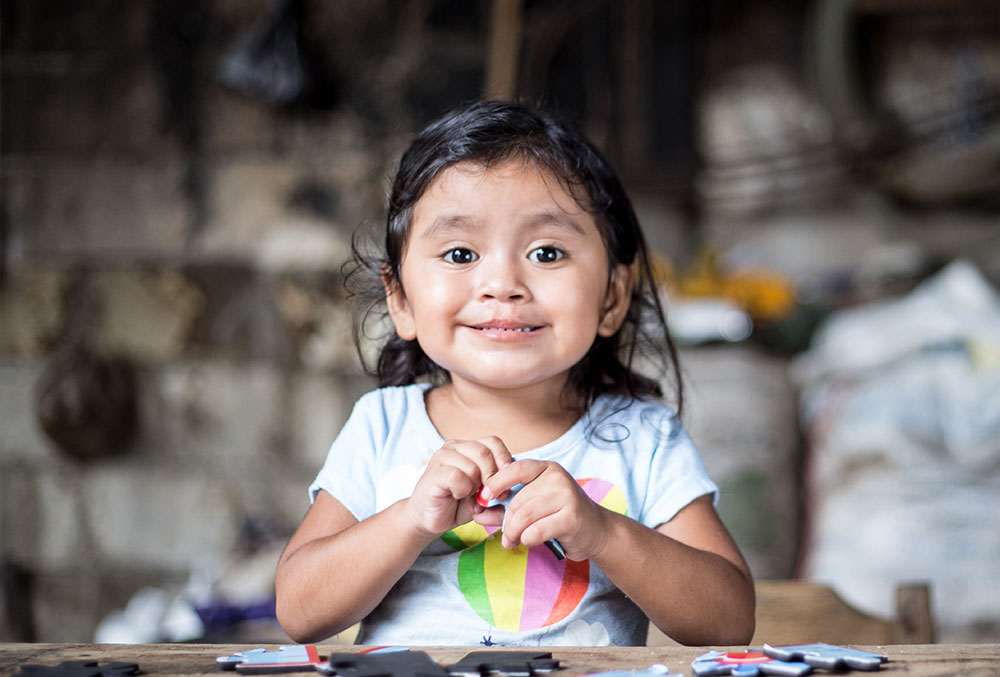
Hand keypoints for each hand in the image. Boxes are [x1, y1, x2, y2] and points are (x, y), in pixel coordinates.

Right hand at [404, 436, 512, 537]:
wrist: (430, 518)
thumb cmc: (458, 504)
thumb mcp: (486, 498)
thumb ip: (501, 493)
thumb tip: (513, 495)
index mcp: (469, 447)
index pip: (494, 442)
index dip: (504, 461)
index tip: (506, 483)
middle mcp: (455, 447)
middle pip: (485, 454)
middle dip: (492, 479)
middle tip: (487, 496)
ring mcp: (443, 457)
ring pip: (473, 467)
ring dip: (474, 488)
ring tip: (467, 497)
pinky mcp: (434, 472)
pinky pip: (458, 477)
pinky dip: (462, 491)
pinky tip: (456, 495)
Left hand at [478, 460, 610, 559]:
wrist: (596, 530)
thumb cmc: (558, 516)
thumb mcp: (533, 504)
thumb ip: (505, 506)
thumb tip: (476, 513)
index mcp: (546, 468)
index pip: (515, 468)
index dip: (496, 482)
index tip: (483, 498)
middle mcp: (558, 477)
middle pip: (517, 499)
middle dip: (505, 521)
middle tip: (504, 535)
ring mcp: (567, 496)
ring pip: (524, 516)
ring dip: (513, 533)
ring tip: (512, 541)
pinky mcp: (572, 517)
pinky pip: (537, 530)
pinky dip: (527, 540)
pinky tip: (529, 542)